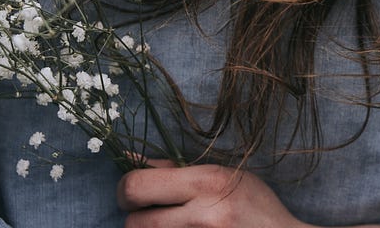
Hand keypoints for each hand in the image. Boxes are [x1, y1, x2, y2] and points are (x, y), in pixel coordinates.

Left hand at [117, 159, 309, 227]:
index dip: (126, 190)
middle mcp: (203, 215)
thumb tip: (128, 159)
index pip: (137, 186)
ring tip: (173, 223)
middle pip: (135, 223)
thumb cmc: (253, 204)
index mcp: (205, 183)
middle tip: (145, 213)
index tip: (134, 193)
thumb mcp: (220, 175)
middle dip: (135, 218)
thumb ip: (173, 169)